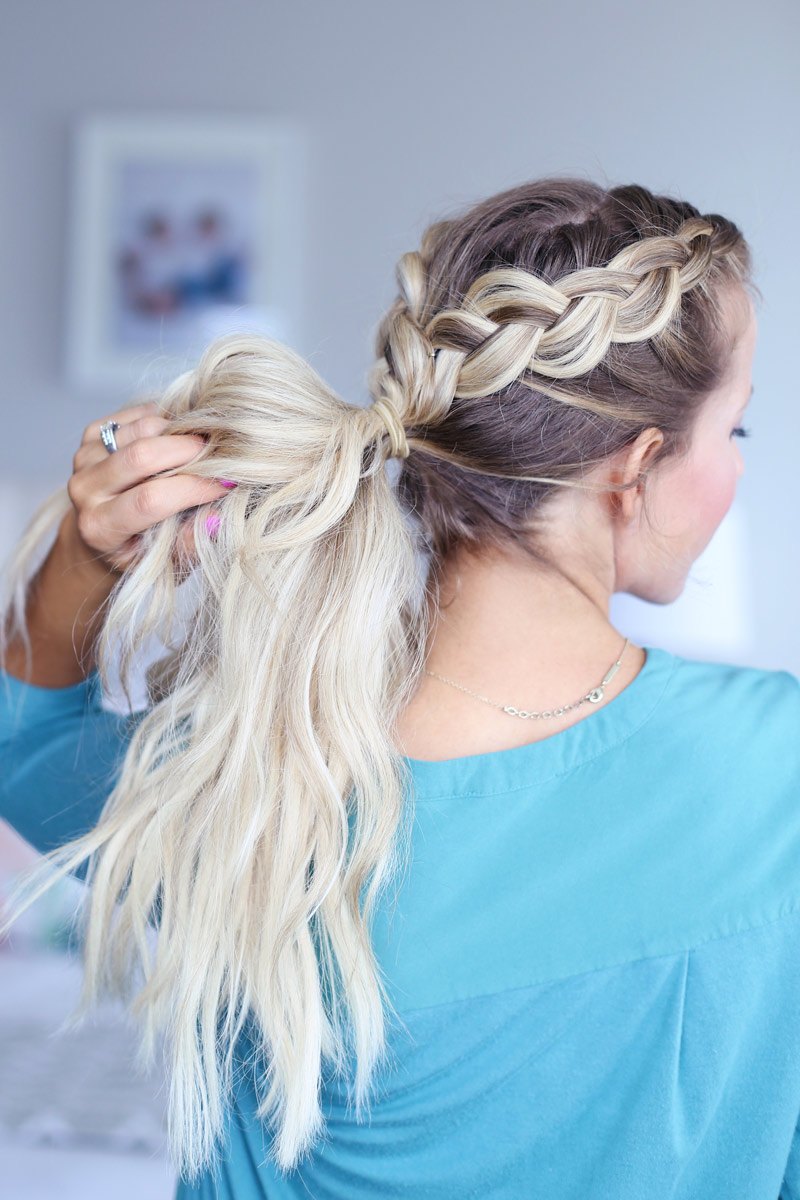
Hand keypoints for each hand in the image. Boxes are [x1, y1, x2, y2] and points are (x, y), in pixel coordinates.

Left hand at [66, 401, 232, 573]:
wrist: (95, 535)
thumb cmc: (137, 551)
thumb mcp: (164, 563)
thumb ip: (189, 544)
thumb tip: (215, 516)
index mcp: (100, 527)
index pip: (149, 500)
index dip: (193, 487)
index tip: (226, 483)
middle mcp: (84, 491)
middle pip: (141, 456)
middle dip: (188, 450)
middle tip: (218, 456)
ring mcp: (84, 459)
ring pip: (141, 429)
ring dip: (179, 432)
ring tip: (200, 447)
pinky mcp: (90, 435)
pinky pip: (137, 415)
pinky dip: (166, 420)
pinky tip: (178, 437)